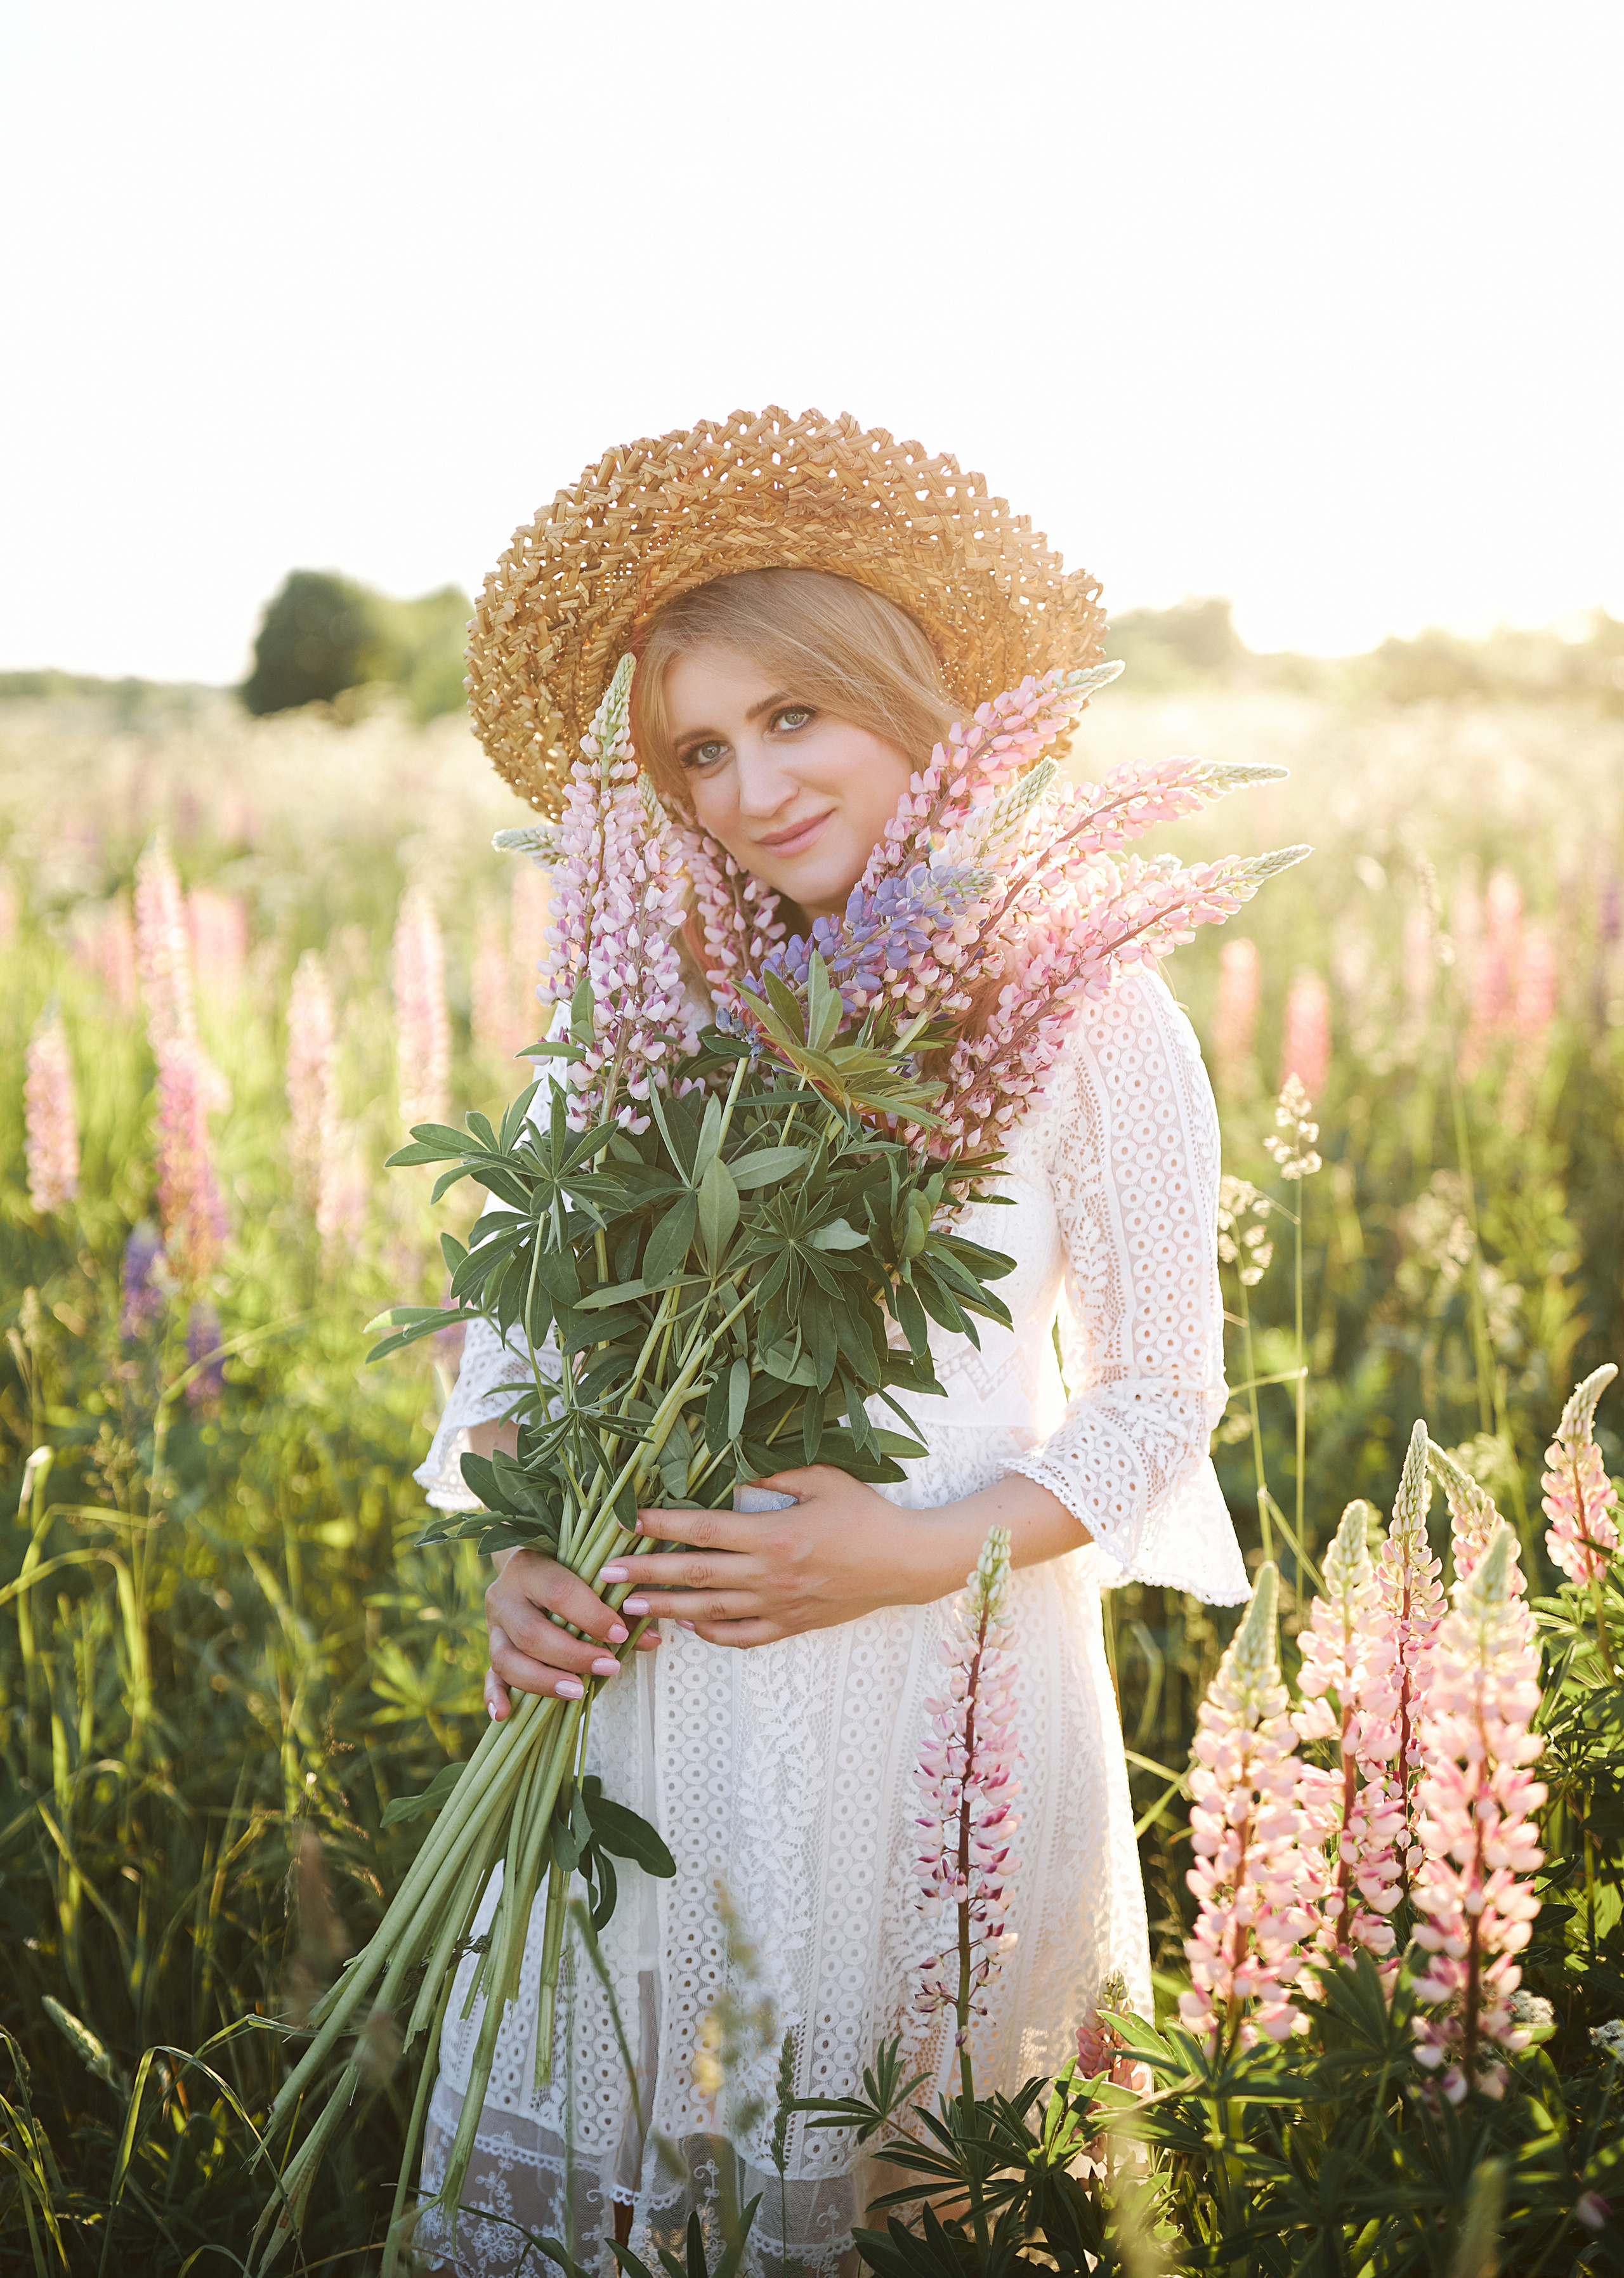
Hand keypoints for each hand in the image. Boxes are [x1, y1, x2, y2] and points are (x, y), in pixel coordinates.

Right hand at [483, 1546, 659, 1720]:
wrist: (532, 1564)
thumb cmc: (573, 1572)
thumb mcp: (595, 1580)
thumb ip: (622, 1608)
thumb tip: (652, 1639)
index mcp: (531, 1567)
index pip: (559, 1592)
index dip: (590, 1616)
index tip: (619, 1634)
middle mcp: (505, 1595)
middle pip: (531, 1633)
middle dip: (572, 1655)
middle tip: (609, 1667)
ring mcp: (494, 1625)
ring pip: (507, 1659)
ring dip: (543, 1681)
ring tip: (578, 1691)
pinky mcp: (491, 1649)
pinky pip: (489, 1676)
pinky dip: (495, 1697)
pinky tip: (505, 1714)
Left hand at [599, 1466, 956, 1647]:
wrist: (905, 1562)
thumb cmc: (865, 1513)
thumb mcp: (820, 1480)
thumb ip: (772, 1477)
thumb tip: (729, 1478)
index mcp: (774, 1533)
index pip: (704, 1529)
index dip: (662, 1525)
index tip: (629, 1521)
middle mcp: (770, 1573)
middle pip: (695, 1574)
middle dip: (646, 1571)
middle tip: (607, 1571)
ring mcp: (779, 1604)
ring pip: (710, 1610)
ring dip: (666, 1607)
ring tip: (629, 1605)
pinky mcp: (791, 1625)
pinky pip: (742, 1636)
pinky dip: (711, 1632)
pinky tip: (688, 1625)